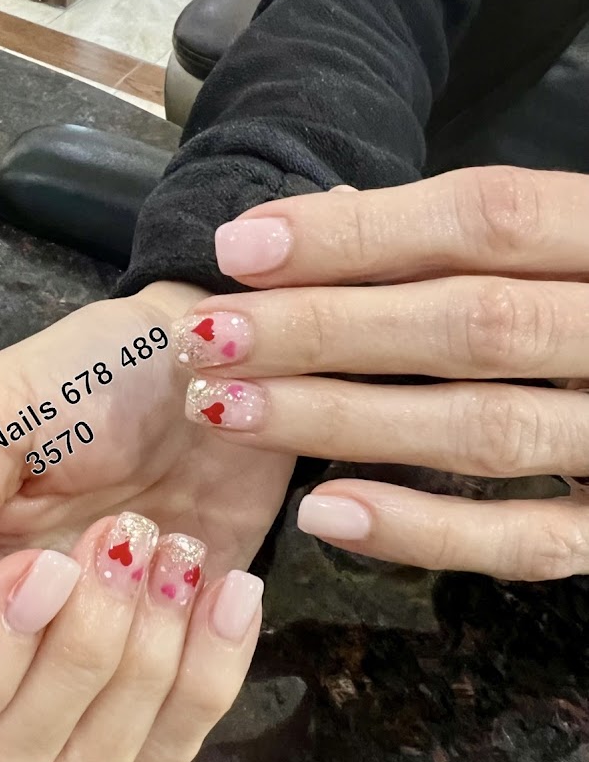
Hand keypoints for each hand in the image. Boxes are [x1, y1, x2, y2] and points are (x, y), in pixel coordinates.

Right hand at [0, 282, 293, 761]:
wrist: (217, 372)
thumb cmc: (88, 380)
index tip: (40, 568)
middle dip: (63, 668)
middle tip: (116, 542)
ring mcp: (86, 696)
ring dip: (135, 674)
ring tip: (169, 551)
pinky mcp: (169, 695)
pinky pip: (170, 756)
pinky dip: (206, 675)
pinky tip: (224, 586)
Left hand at [170, 167, 588, 580]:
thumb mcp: (559, 246)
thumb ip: (459, 240)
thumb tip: (299, 231)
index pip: (487, 217)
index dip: (357, 232)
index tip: (240, 247)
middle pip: (471, 324)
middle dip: (324, 329)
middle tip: (207, 337)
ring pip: (484, 431)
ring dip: (344, 420)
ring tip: (230, 411)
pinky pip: (526, 544)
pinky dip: (424, 532)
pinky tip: (323, 514)